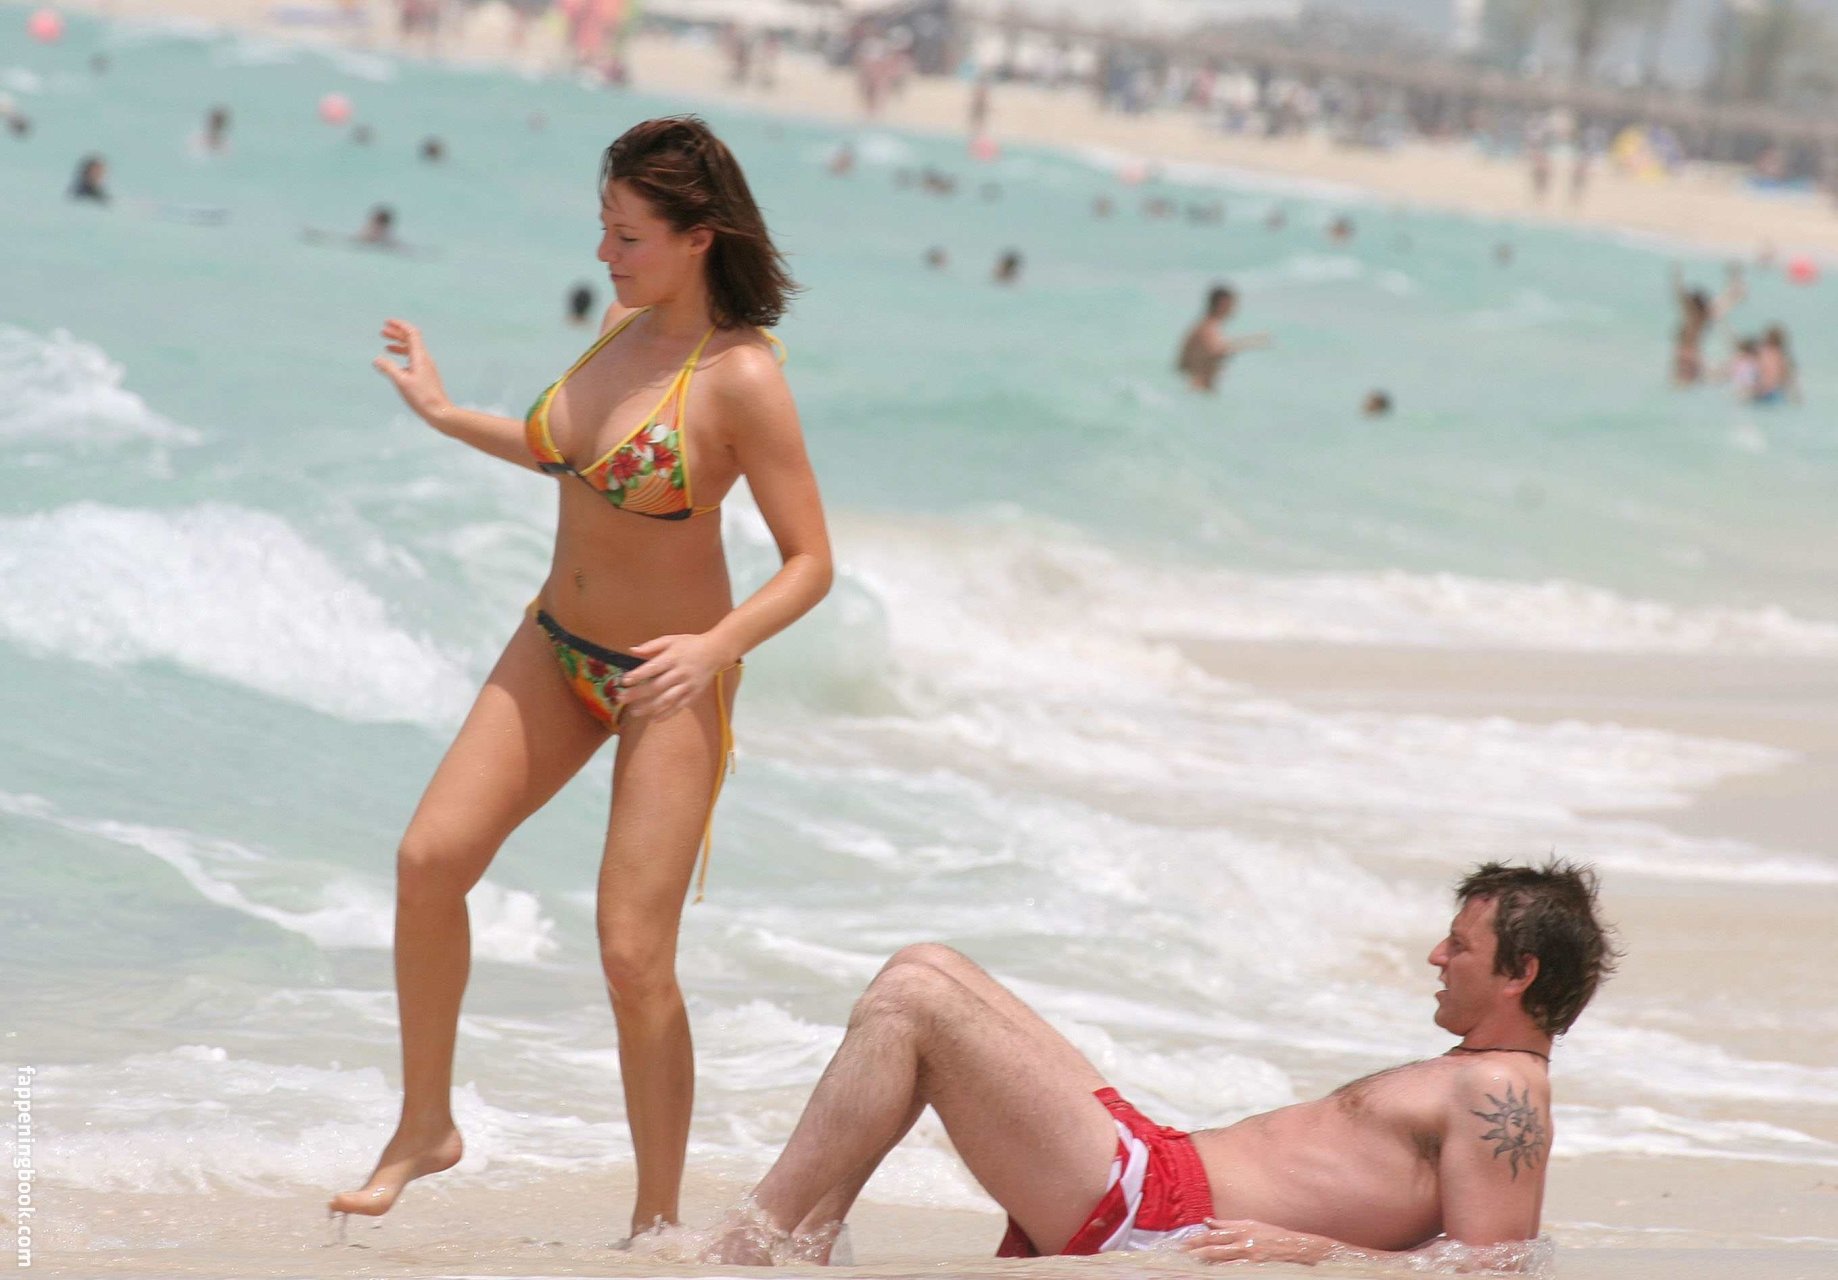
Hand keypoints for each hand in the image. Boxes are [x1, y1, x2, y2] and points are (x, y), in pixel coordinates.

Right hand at [373, 318, 453, 425]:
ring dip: (400, 345)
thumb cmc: (422, 398)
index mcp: (420, 357)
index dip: (399, 325)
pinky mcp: (427, 376)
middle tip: (382, 332)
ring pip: (413, 351)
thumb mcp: (401, 382)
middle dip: (397, 334)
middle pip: (412, 340)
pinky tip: (396, 365)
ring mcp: (427, 368)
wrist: (440, 413)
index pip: (411, 333)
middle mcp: (425, 359)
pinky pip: (414, 361)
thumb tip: (376, 359)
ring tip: (387, 346)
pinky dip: (404, 357)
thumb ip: (388, 369)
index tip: (387, 322)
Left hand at [618, 632, 732, 722]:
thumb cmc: (690, 645)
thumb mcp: (671, 640)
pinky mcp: (694, 694)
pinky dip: (666, 714)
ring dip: (649, 707)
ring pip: (666, 700)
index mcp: (673, 658)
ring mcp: (688, 685)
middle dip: (638, 694)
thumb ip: (652, 646)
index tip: (624, 681)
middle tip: (622, 698)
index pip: (652, 668)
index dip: (638, 675)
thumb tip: (632, 650)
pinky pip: (679, 707)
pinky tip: (654, 718)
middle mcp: (680, 673)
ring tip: (634, 712)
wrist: (716, 652)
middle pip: (656, 686)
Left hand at [1182, 1219, 1329, 1265]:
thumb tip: (1207, 1221)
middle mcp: (1242, 1242)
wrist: (1295, 1248)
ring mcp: (1248, 1257)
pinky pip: (1233, 1270)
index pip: (1213, 1235)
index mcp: (1240, 1229)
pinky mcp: (1254, 1268)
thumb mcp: (1249, 1224)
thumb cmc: (1272, 1234)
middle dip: (1195, 1252)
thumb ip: (1227, 1224)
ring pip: (1221, 1262)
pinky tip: (1212, 1273)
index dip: (1196, 1240)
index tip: (1183, 1244)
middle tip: (1180, 1255)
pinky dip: (1221, 1271)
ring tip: (1191, 1266)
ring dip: (1205, 1263)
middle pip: (1213, 1249)